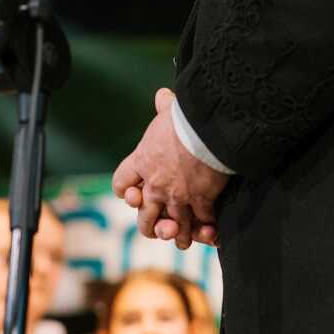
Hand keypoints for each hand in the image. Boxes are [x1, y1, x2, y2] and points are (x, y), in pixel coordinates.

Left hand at [112, 88, 228, 249]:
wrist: (207, 128)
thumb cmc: (185, 117)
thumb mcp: (170, 110)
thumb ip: (164, 106)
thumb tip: (162, 94)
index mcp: (143, 162)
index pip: (122, 183)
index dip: (127, 190)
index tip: (135, 192)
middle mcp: (155, 184)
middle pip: (144, 215)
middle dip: (150, 225)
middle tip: (159, 228)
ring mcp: (177, 196)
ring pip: (172, 226)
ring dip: (180, 235)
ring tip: (185, 239)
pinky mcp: (200, 201)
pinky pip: (201, 222)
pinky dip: (207, 228)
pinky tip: (212, 231)